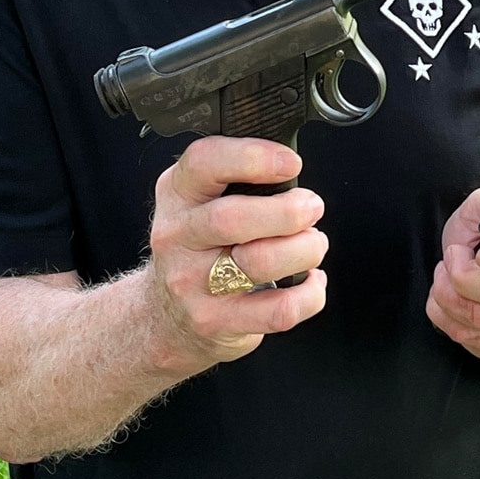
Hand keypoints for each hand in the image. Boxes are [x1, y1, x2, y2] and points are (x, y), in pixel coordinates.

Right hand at [147, 136, 328, 365]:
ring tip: (312, 244)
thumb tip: (291, 167)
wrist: (167, 315)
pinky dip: (309, 293)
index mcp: (178, 193)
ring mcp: (193, 283)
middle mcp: (178, 236)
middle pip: (233, 217)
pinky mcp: (216, 321)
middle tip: (311, 207)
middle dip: (288, 210)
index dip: (254, 157)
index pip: (204, 162)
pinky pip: (279, 309)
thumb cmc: (201, 247)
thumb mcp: (199, 200)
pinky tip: (309, 282)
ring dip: (305, 249)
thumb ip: (236, 177)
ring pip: (260, 261)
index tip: (290, 163)